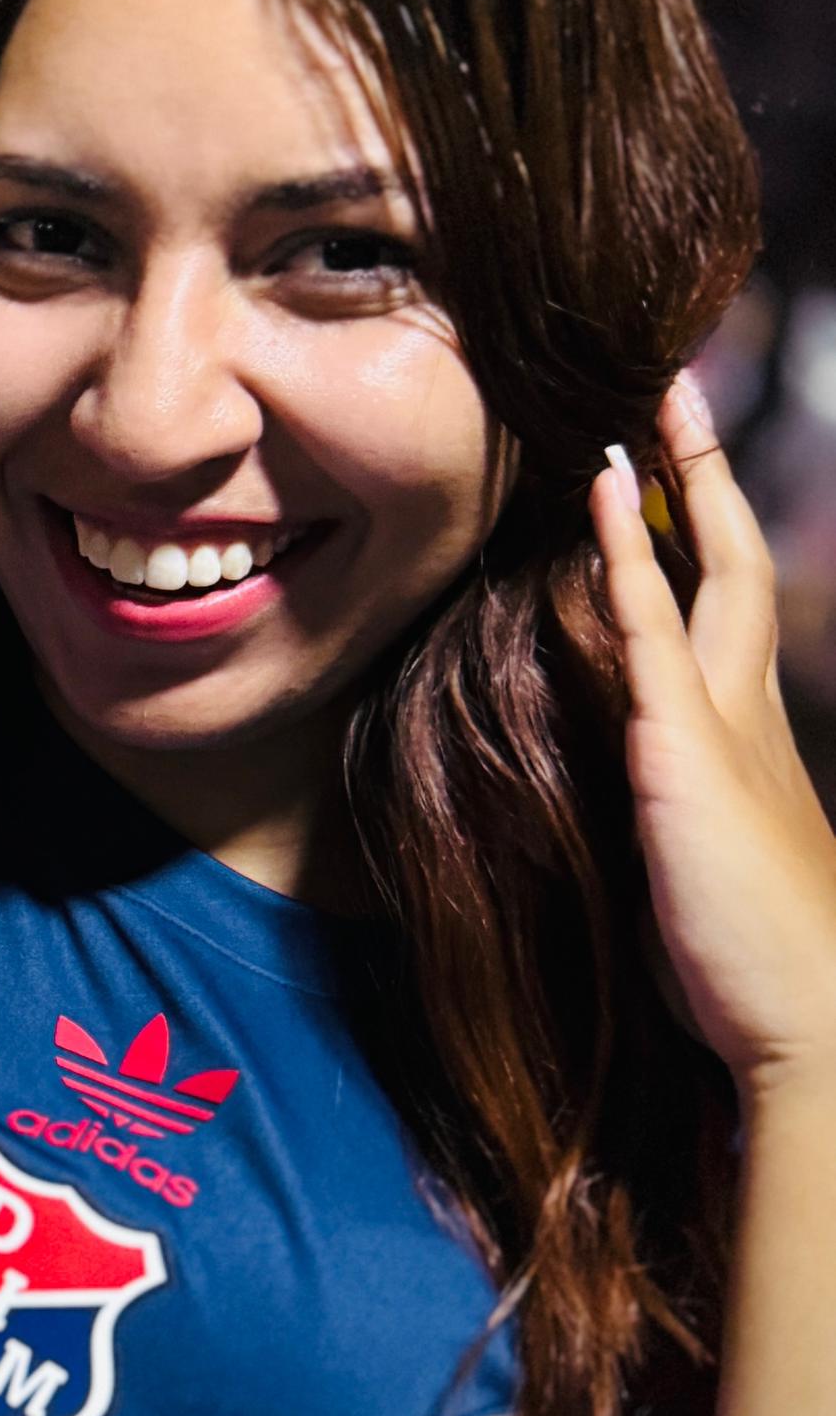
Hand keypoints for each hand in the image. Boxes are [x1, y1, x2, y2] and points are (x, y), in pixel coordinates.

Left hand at [593, 374, 835, 1091]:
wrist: (808, 1025)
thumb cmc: (746, 968)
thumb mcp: (699, 874)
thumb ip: (672, 823)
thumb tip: (637, 813)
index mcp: (753, 740)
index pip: (730, 610)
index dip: (707, 536)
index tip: (678, 472)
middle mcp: (750, 713)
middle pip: (736, 560)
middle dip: (709, 471)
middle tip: (675, 390)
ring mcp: (725, 723)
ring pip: (709, 570)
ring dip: (680, 478)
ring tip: (648, 399)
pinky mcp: (684, 749)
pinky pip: (652, 625)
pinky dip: (631, 552)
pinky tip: (609, 487)